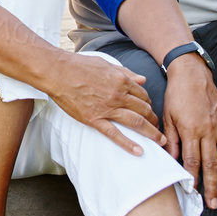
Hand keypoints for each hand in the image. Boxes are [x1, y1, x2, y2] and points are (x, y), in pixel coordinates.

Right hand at [46, 52, 164, 156]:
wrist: (57, 72)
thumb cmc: (79, 65)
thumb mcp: (106, 64)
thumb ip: (126, 72)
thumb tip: (142, 80)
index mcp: (121, 80)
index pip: (143, 95)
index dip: (149, 104)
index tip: (150, 110)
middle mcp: (118, 95)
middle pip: (144, 110)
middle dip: (154, 119)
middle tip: (158, 127)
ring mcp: (107, 108)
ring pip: (135, 122)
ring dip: (150, 132)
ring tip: (159, 141)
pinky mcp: (94, 119)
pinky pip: (114, 134)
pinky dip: (128, 144)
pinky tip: (139, 151)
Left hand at [161, 57, 216, 207]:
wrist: (190, 73)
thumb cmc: (176, 95)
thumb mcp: (167, 117)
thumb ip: (170, 139)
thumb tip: (170, 160)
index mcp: (190, 130)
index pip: (192, 160)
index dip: (192, 178)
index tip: (193, 193)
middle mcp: (208, 130)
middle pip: (212, 163)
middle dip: (213, 185)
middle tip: (215, 204)